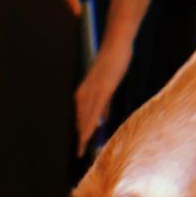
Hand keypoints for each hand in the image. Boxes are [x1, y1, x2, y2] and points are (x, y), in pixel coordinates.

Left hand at [75, 39, 131, 156]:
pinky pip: (95, 110)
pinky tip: (88, 133)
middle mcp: (85, 92)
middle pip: (81, 119)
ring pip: (86, 117)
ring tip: (82, 148)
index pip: (81, 116)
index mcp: (84, 92)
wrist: (117, 42)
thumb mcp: (107, 85)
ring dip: (84, 134)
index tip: (79, 146)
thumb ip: (104, 103)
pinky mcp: (102, 89)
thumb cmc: (113, 61)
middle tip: (79, 153)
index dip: (81, 131)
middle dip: (80, 137)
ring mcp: (93, 91)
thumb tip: (103, 119)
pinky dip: (91, 123)